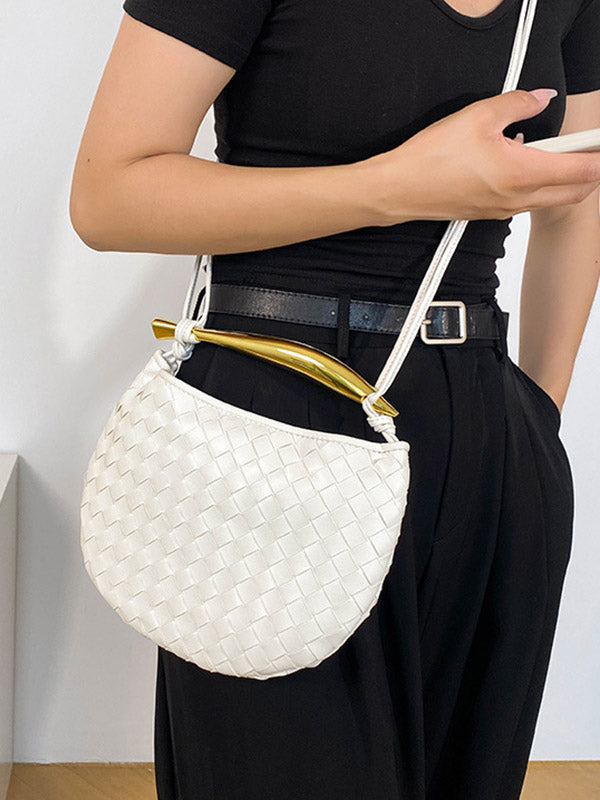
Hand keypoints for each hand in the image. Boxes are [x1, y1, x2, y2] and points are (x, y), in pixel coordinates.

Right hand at [364, 88, 599, 223]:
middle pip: (576, 192)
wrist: (400, 190)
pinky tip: (518, 165)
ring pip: (552, 199)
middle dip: (590, 172)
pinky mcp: (491, 214)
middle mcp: (519, 198)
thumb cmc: (432, 157)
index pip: (583, 170)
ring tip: (547, 151)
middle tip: (583, 147)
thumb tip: (539, 98)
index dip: (598, 155)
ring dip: (562, 179)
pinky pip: (528, 202)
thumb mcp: (478, 115)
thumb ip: (518, 104)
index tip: (598, 141)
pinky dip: (537, 186)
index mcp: (523, 173)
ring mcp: (505, 210)